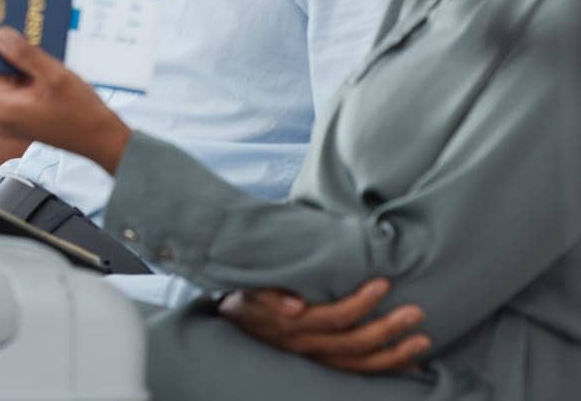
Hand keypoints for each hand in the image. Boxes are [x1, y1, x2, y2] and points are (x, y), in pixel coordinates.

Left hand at [0, 26, 130, 173]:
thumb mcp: (55, 76)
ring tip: (18, 34)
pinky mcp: (22, 110)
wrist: (101, 139)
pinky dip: (18, 68)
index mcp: (2, 106)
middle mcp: (1, 112)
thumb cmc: (82, 114)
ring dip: (5, 58)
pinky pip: (12, 84)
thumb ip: (25, 54)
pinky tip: (32, 53)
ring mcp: (11, 113)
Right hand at [219, 278, 429, 373]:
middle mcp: (306, 347)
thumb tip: (296, 306)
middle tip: (417, 312)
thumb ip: (270, 295)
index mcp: (292, 327)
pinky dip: (385, 369)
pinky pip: (357, 372)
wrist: (234, 319)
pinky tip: (410, 364)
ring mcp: (315, 359)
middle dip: (388, 330)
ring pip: (360, 365)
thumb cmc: (246, 295)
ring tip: (423, 341)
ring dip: (394, 355)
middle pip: (354, 344)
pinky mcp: (322, 363)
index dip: (361, 304)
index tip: (384, 284)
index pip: (334, 318)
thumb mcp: (250, 290)